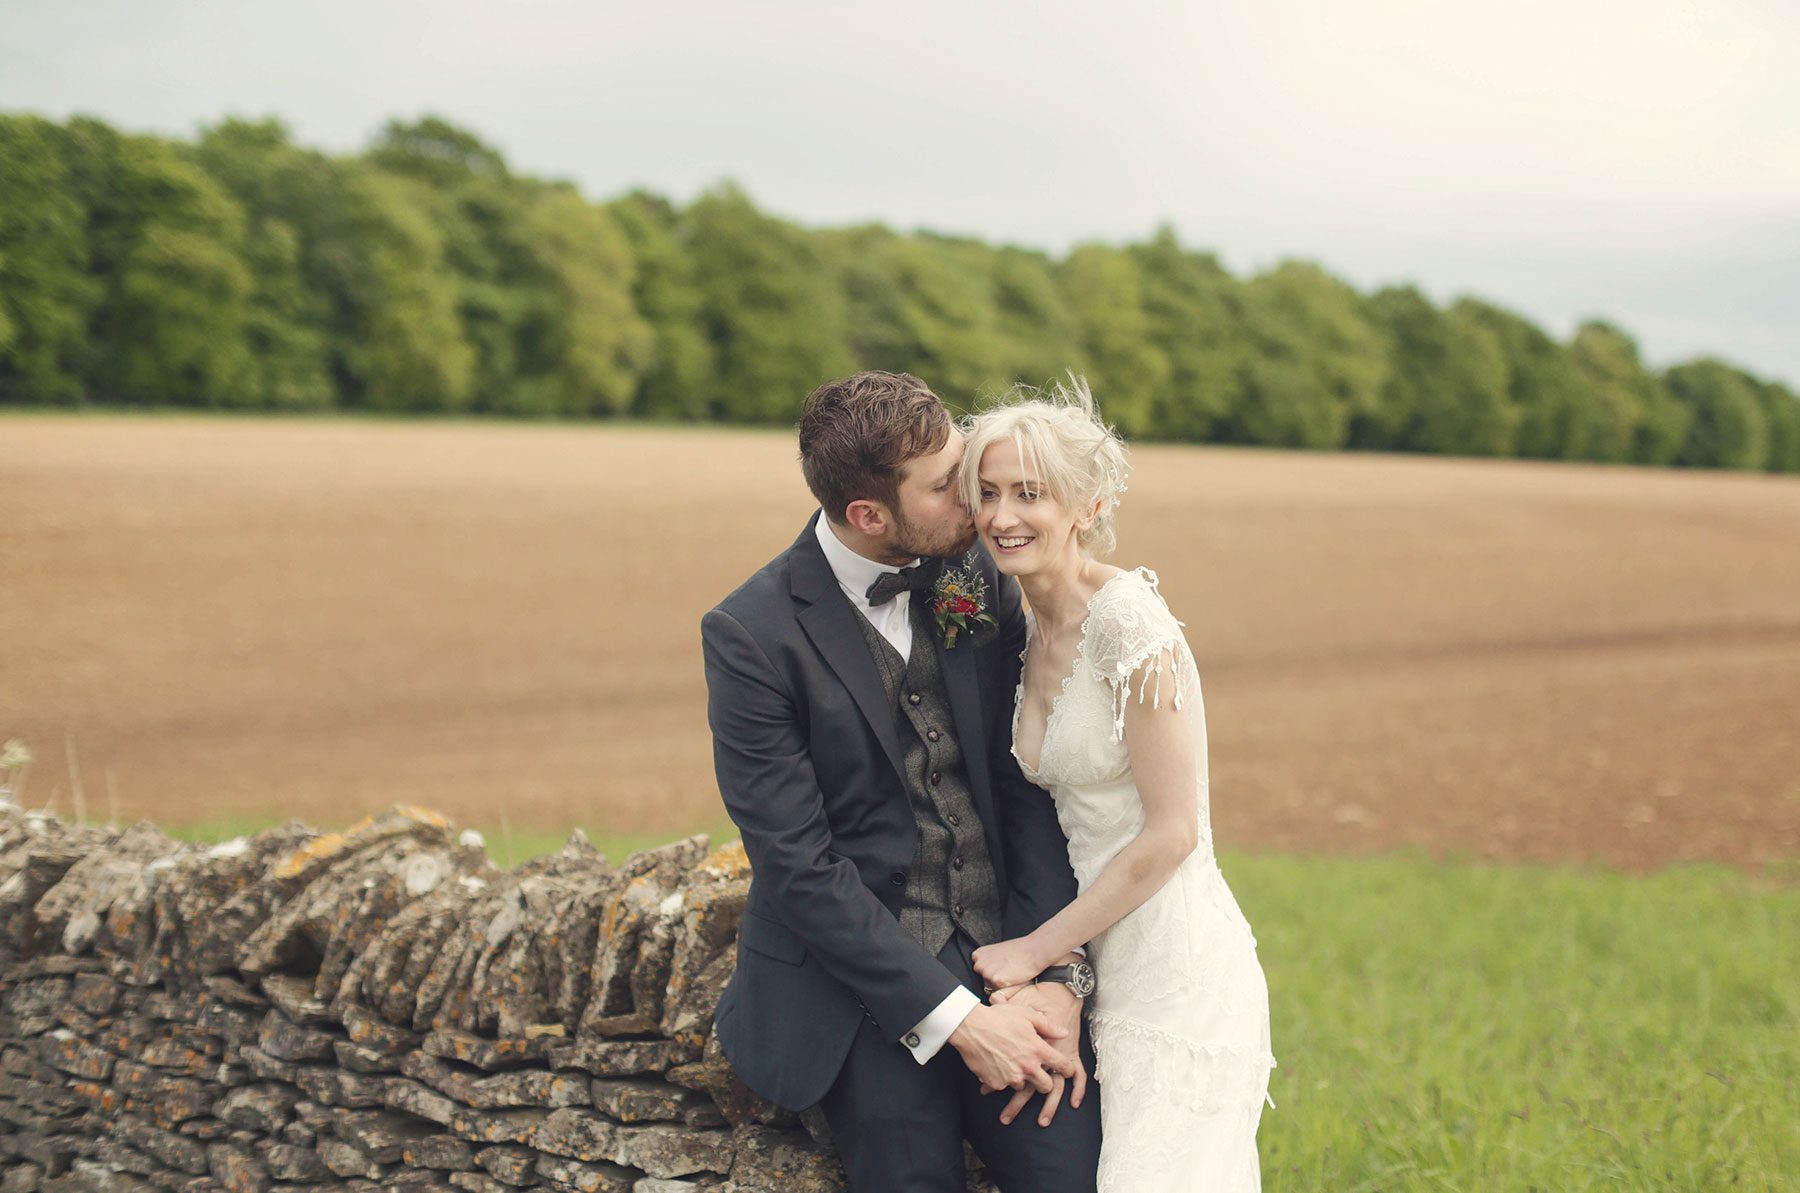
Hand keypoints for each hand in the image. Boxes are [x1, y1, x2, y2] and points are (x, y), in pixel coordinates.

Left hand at [971, 935, 1051, 992]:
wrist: (1033, 950)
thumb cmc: (1019, 951)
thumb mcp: (997, 952)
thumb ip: (987, 962)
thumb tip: (985, 974)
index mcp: (977, 955)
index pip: (979, 972)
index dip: (991, 972)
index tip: (1000, 968)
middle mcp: (979, 964)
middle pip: (982, 981)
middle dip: (994, 980)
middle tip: (1007, 971)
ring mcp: (986, 973)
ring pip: (989, 989)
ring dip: (999, 986)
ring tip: (1011, 974)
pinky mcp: (995, 980)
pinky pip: (998, 992)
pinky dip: (1006, 988)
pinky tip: (1013, 977)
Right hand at [990, 983, 1086, 1126]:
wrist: (970, 1027)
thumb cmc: (998, 1017)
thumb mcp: (1026, 1014)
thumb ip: (1048, 1026)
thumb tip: (1064, 1033)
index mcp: (1038, 1050)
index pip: (1062, 1066)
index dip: (1067, 1069)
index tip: (1066, 1070)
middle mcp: (1028, 1067)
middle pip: (1047, 1086)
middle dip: (1045, 1082)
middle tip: (1039, 1074)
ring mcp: (1012, 1077)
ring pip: (1024, 1087)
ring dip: (1021, 1079)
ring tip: (1012, 1064)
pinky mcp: (997, 1083)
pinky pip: (1004, 1086)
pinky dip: (1002, 1078)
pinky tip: (997, 1065)